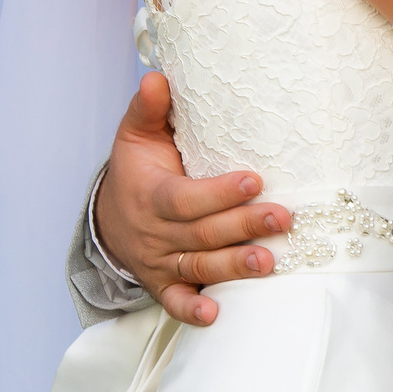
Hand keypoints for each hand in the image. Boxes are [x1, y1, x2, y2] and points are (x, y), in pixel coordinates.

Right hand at [94, 73, 285, 325]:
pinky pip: (175, 302)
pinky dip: (192, 310)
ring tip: (270, 263)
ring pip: (199, 267)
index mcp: (154, 195)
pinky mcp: (164, 284)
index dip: (220, 192)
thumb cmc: (137, 170)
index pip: (188, 198)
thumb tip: (157, 77)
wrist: (110, 218)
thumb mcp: (136, 136)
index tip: (254, 180)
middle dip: (243, 227)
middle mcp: (158, 233)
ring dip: (234, 268)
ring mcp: (162, 262)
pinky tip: (217, 315)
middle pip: (203, 233)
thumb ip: (148, 109)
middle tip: (283, 218)